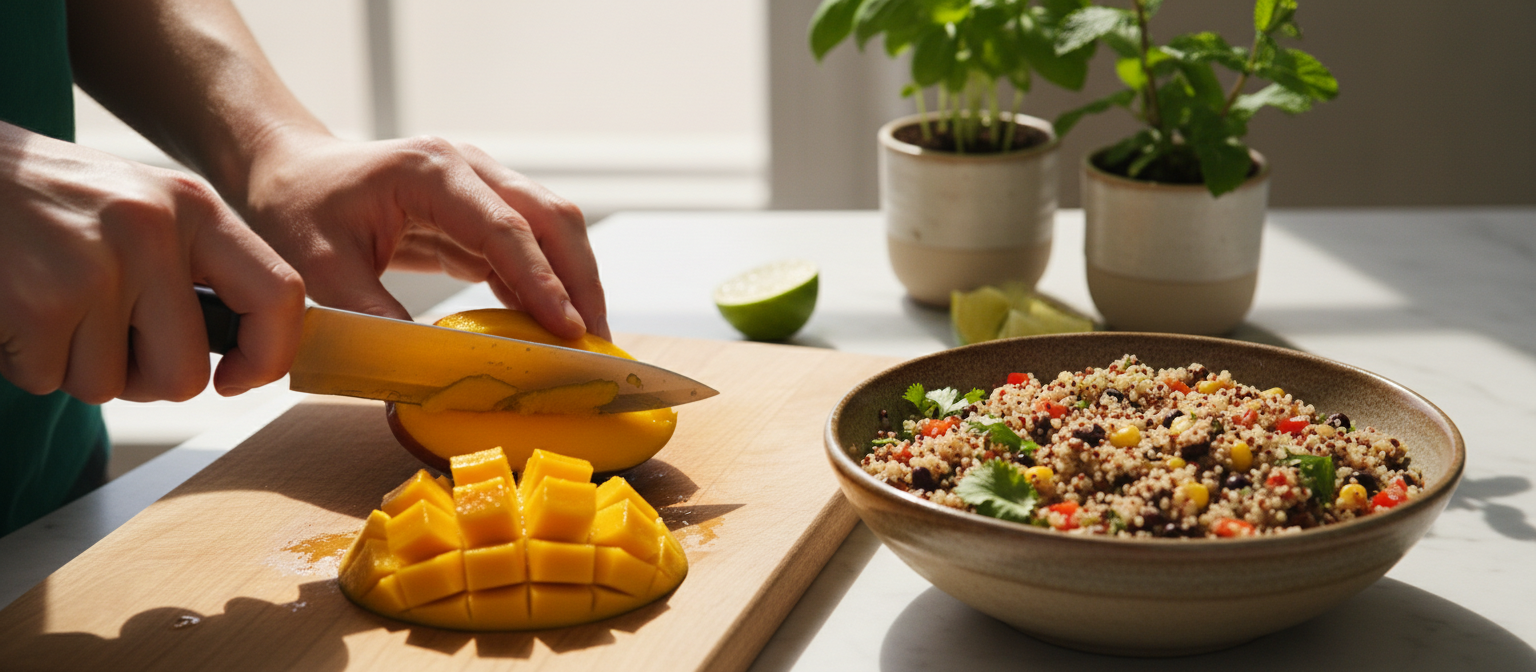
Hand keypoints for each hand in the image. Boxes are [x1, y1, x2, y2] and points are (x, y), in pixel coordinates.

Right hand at [0, 124, 305, 401]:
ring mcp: (96, 267)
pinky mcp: (39, 302)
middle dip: (141, 379)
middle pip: (185, 374)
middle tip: (101, 339)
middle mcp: (154, 232)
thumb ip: (194, 268)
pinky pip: (49, 380)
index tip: (236, 378)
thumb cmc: (48, 204)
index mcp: (194, 208)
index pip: (281, 295)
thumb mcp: (139, 209)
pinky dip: (25, 361)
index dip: (268, 355)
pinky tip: (13, 309)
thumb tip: (247, 354)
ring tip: (47, 305)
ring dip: (72, 365)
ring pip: (110, 385)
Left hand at [240, 130, 608, 340]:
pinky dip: (547, 284)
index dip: (542, 281)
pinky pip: (528, 246)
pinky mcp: (480, 209)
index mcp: (431, 171)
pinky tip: (553, 325)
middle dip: (580, 280)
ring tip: (587, 338)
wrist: (290, 170)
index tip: (568, 329)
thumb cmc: (297, 208)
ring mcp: (480, 182)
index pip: (506, 228)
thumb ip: (373, 314)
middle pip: (551, 218)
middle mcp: (468, 166)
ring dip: (575, 281)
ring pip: (553, 227)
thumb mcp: (321, 268)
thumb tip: (426, 367)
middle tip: (595, 340)